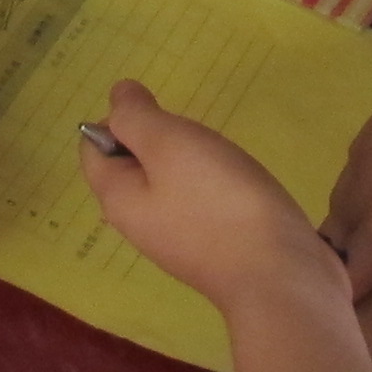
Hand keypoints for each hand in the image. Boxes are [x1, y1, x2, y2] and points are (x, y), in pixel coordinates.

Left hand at [84, 80, 344, 311]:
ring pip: (166, 183)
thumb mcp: (168, 143)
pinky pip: (197, 203)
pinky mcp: (211, 249)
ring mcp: (175, 241)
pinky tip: (237, 184)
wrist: (279, 275)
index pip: (92, 148)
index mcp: (117, 199)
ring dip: (188, 160)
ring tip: (219, 156)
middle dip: (157, 138)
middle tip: (193, 135)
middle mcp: (138, 224)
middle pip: (130, 165)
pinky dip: (212, 185)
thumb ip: (136, 116)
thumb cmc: (218, 201)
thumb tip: (118, 97)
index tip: (160, 114)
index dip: (117, 118)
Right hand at [318, 0, 371, 364]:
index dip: (344, 305)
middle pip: (338, 234)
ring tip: (353, 247)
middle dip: (336, 265)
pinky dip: (361, 186)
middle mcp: (365, 181)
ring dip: (345, 224)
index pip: (352, 276)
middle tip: (337, 293)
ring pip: (344, 194)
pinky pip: (360, 162)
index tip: (334, 330)